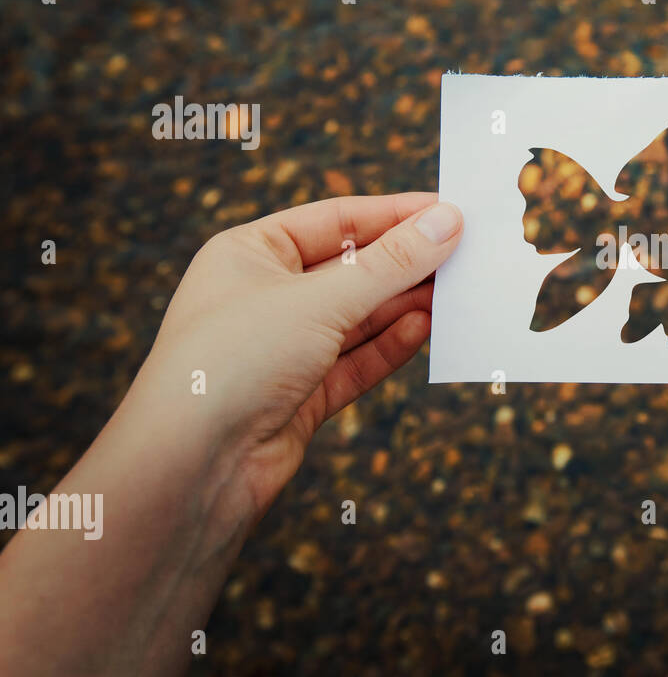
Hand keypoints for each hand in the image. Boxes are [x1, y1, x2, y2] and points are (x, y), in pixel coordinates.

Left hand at [143, 193, 462, 524]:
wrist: (192, 467)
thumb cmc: (234, 362)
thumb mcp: (320, 300)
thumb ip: (391, 263)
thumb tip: (447, 222)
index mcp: (249, 253)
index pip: (335, 220)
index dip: (393, 214)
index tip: (450, 209)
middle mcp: (263, 296)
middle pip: (351, 268)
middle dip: (405, 263)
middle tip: (466, 253)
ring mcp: (283, 348)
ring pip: (358, 317)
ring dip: (405, 304)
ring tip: (456, 291)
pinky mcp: (301, 395)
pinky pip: (356, 360)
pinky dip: (390, 345)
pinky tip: (425, 328)